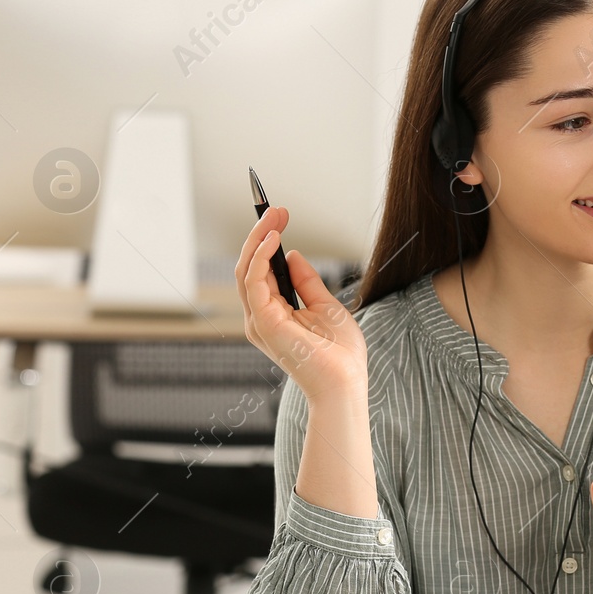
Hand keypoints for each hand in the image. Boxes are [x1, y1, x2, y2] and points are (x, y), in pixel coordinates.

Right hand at [235, 205, 366, 401]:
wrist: (346, 383)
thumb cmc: (340, 354)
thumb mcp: (325, 307)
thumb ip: (307, 282)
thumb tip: (294, 255)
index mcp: (273, 315)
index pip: (261, 272)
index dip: (267, 242)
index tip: (280, 217)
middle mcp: (261, 317)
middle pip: (249, 267)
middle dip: (261, 234)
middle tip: (276, 209)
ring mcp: (259, 321)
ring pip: (246, 270)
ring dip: (259, 238)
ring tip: (274, 216)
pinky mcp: (264, 322)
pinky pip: (254, 281)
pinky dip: (260, 257)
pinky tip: (274, 239)